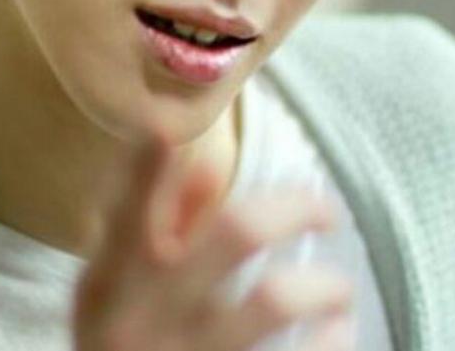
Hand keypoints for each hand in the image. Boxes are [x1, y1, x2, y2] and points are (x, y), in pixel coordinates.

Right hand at [72, 131, 354, 350]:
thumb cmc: (121, 340)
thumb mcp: (117, 287)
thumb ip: (156, 222)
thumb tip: (208, 161)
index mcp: (113, 278)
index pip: (131, 207)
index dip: (145, 165)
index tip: (166, 125)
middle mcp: (142, 315)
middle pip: (234, 233)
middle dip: (294, 208)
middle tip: (328, 210)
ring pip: (271, 300)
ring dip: (321, 285)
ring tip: (341, 290)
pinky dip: (328, 344)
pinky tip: (338, 332)